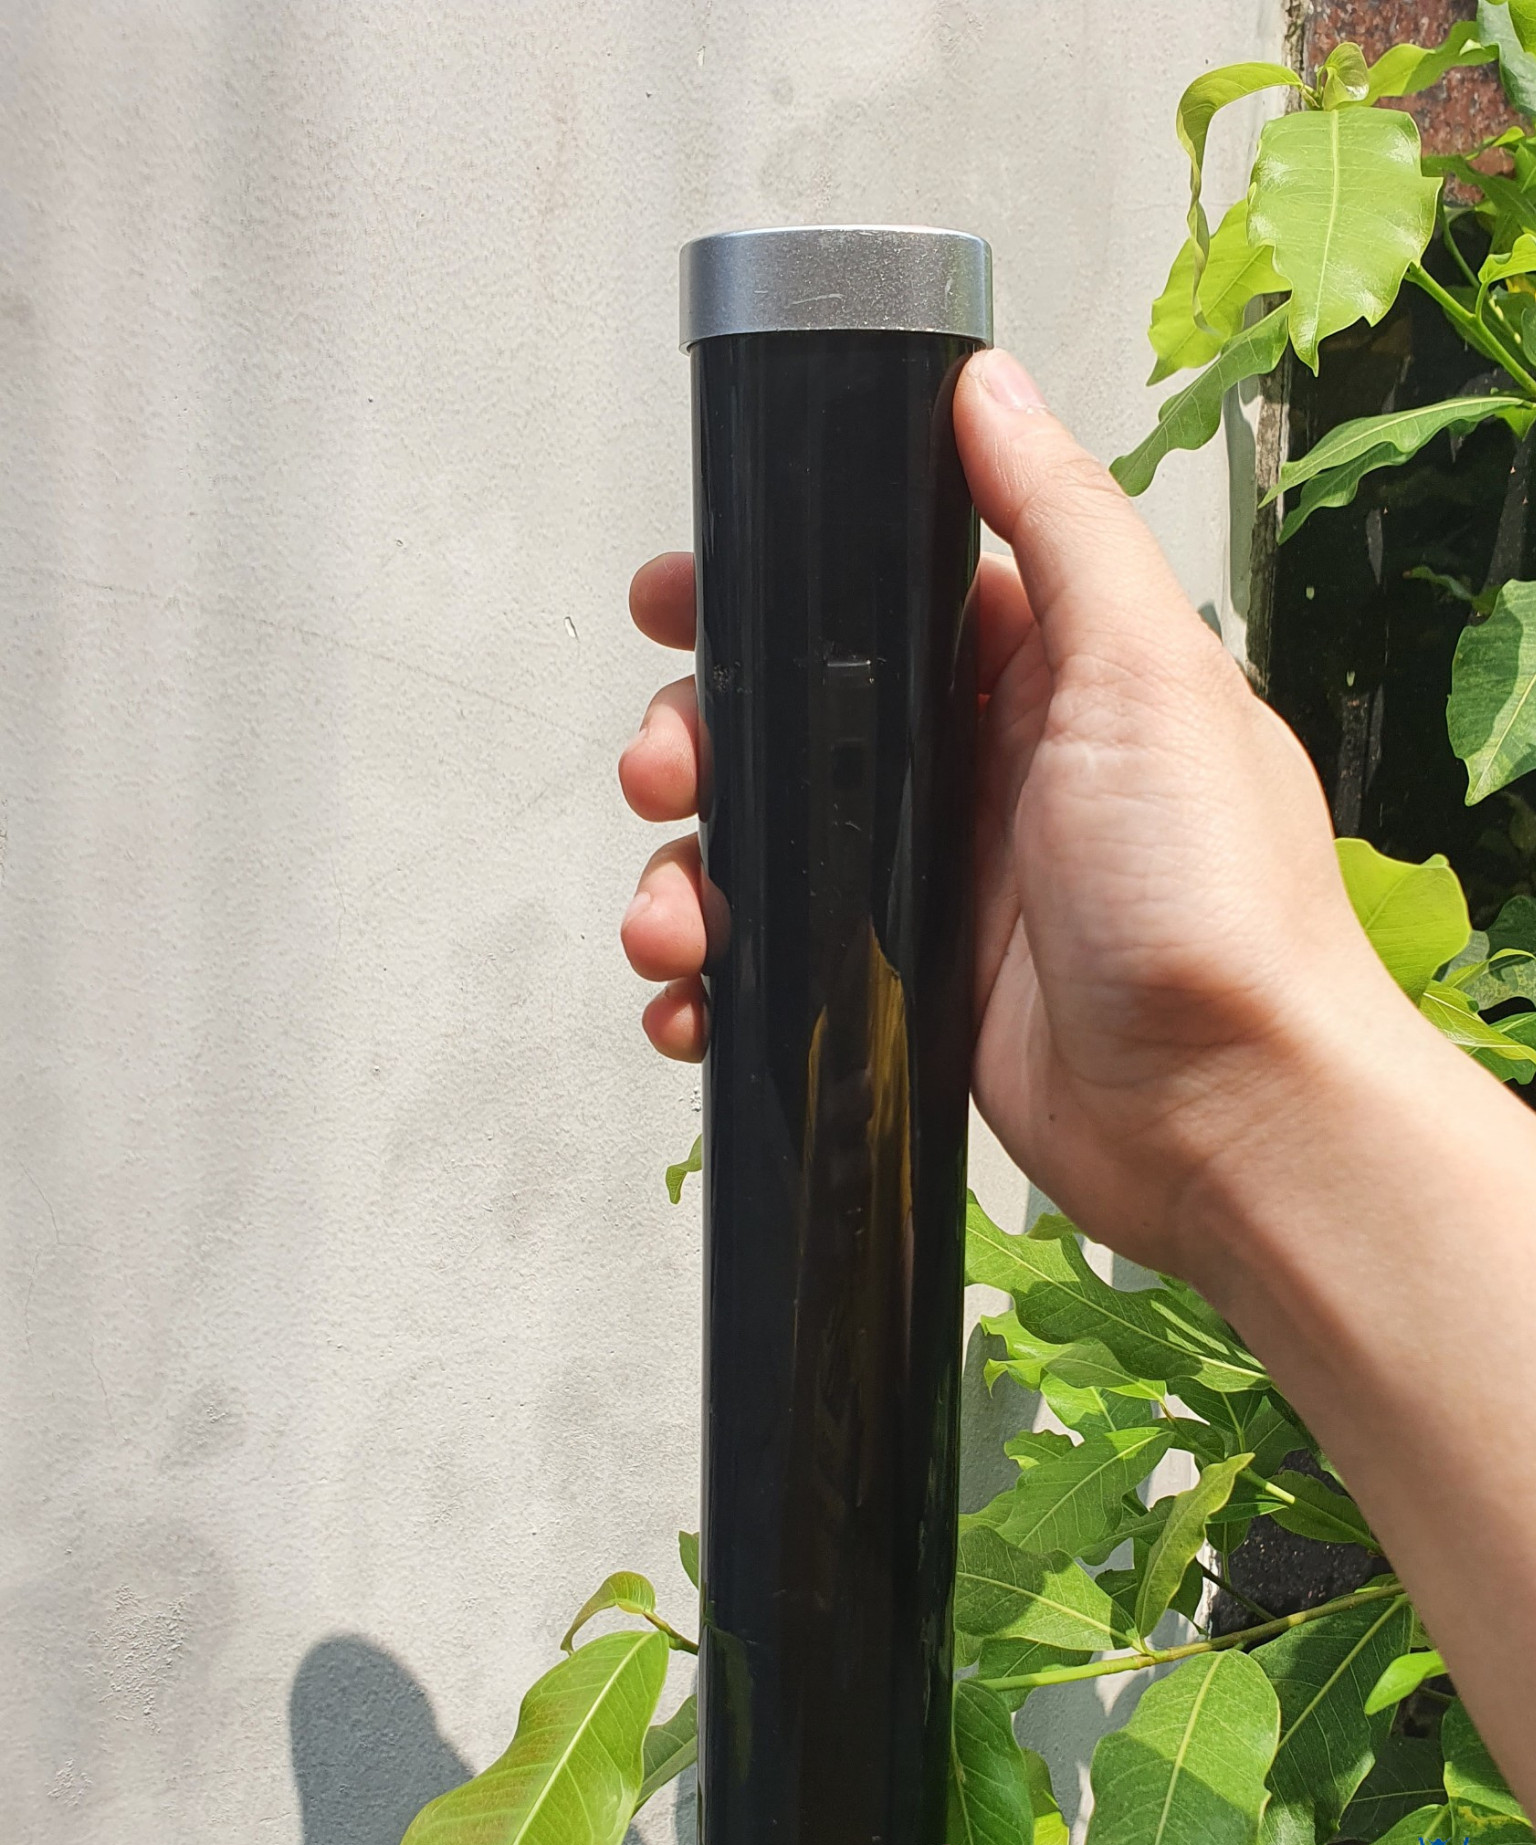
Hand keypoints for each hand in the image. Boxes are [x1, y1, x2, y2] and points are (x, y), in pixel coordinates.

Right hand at [619, 349, 1414, 1277]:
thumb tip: (987, 387)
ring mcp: (934, 884)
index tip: (680, 598)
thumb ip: (1060, 523)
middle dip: (701, 739)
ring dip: (687, 870)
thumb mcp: (1145, 675)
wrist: (1226, 1117)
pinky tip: (693, 994)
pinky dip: (717, 977)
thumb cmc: (1215, 902)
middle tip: (666, 769)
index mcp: (1041, 680)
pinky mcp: (902, 984)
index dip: (768, 594)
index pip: (873, 599)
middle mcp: (979, 773)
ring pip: (763, 846)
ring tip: (671, 918)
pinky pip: (776, 962)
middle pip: (789, 722)